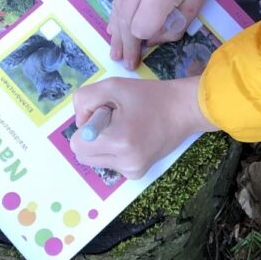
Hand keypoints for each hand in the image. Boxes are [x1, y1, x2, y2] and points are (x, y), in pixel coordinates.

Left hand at [70, 76, 210, 178]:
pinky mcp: (137, 174)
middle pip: (82, 155)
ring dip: (101, 144)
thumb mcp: (113, 86)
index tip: (105, 112)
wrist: (183, 110)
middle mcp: (125, 162)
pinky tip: (132, 139)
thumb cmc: (149, 96)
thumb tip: (80, 122)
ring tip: (125, 128)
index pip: (77, 144)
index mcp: (118, 140)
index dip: (86, 123)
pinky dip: (114, 151)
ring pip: (95, 160)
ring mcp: (132, 171)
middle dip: (90, 137)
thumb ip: (85, 99)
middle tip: (113, 120)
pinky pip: (110, 163)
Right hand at [109, 0, 231, 68]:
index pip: (142, 28)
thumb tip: (151, 40)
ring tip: (115, 51)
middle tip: (126, 62)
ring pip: (117, 9)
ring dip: (117, 32)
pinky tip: (115, 28)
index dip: (147, 40)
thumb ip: (173, 26)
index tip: (152, 46)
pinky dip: (118, 13)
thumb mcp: (195, 3)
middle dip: (126, 44)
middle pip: (125, 21)